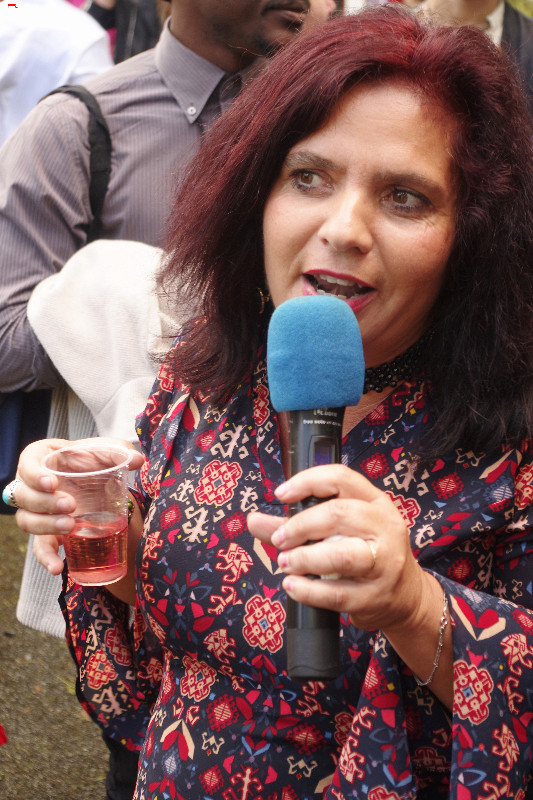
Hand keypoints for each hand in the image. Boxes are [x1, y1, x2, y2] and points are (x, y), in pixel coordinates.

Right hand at [13, 437, 144, 573]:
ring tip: (71, 526)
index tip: (52, 483)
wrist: (100, 483)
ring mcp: (38, 511)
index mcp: (43, 459)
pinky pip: (39, 548)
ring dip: (45, 526)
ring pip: (26, 521)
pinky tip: (58, 568)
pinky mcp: (47, 533)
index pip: (27, 464)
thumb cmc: (95, 461)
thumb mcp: (107, 451)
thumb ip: (121, 451)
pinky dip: (46, 559)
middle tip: (71, 505)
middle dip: (44, 502)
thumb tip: (138, 460)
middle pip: (24, 496)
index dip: (34, 474)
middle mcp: (33, 485)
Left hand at [247, 463, 424, 632]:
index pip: (341, 478)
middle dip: (299, 526)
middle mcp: (385, 527)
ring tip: (285, 562)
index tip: (281, 495)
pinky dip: (307, 590)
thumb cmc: (367, 555)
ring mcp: (384, 563)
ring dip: (304, 558)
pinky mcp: (375, 596)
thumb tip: (254, 520)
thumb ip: (296, 524)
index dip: (306, 482)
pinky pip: (336, 593)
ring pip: (340, 554)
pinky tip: (293, 585)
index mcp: (375, 502)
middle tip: (279, 539)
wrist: (406, 598)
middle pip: (337, 514)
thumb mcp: (340, 531)